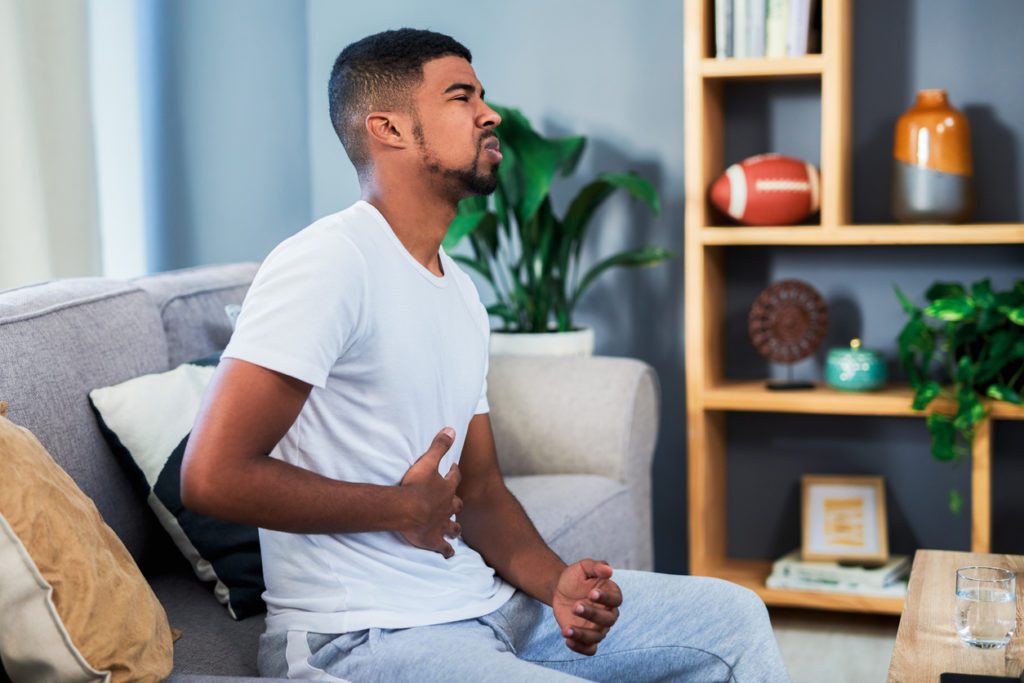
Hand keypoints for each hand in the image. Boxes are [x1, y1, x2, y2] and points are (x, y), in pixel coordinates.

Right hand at [399, 427, 462, 558]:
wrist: (407, 510)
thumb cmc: (416, 486)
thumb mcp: (428, 461)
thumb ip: (440, 445)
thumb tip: (451, 428)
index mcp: (447, 489)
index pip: (455, 478)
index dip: (454, 473)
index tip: (454, 469)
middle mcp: (448, 507)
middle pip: (457, 505)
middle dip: (456, 503)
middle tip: (455, 501)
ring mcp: (442, 525)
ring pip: (454, 527)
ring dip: (455, 527)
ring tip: (456, 529)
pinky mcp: (434, 540)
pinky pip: (444, 548)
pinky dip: (447, 551)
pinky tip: (449, 554)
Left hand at [551, 559, 621, 655]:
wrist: (561, 589)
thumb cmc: (576, 577)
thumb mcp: (583, 567)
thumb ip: (596, 566)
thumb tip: (609, 570)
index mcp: (611, 595)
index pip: (616, 599)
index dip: (606, 598)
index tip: (592, 593)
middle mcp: (608, 613)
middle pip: (608, 620)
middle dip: (592, 614)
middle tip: (576, 606)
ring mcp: (598, 628)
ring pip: (597, 637)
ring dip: (582, 635)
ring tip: (566, 629)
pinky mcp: (586, 637)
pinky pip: (589, 649)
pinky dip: (580, 648)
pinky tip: (568, 640)